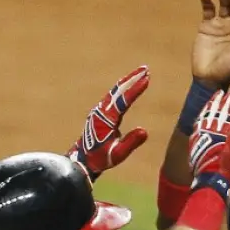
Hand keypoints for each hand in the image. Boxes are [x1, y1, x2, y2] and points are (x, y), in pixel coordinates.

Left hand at [67, 65, 149, 181]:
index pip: (123, 100)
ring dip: (127, 81)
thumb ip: (131, 143)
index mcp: (107, 119)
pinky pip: (112, 96)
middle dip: (132, 78)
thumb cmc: (101, 158)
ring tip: (141, 73)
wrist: (83, 160)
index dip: (135, 89)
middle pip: (118, 90)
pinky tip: (127, 85)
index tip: (146, 79)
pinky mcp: (99, 112)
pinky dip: (121, 88)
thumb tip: (145, 131)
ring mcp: (99, 110)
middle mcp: (101, 111)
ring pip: (114, 91)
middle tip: (146, 69)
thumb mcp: (118, 154)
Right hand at [189, 90, 229, 189]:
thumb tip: (200, 166)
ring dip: (227, 103)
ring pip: (222, 113)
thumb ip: (202, 159)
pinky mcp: (226, 136)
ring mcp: (216, 133)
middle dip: (216, 102)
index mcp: (196, 140)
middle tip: (221, 92)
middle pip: (210, 113)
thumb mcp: (200, 166)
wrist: (209, 180)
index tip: (209, 102)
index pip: (201, 120)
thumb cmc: (205, 178)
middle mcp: (204, 133)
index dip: (205, 110)